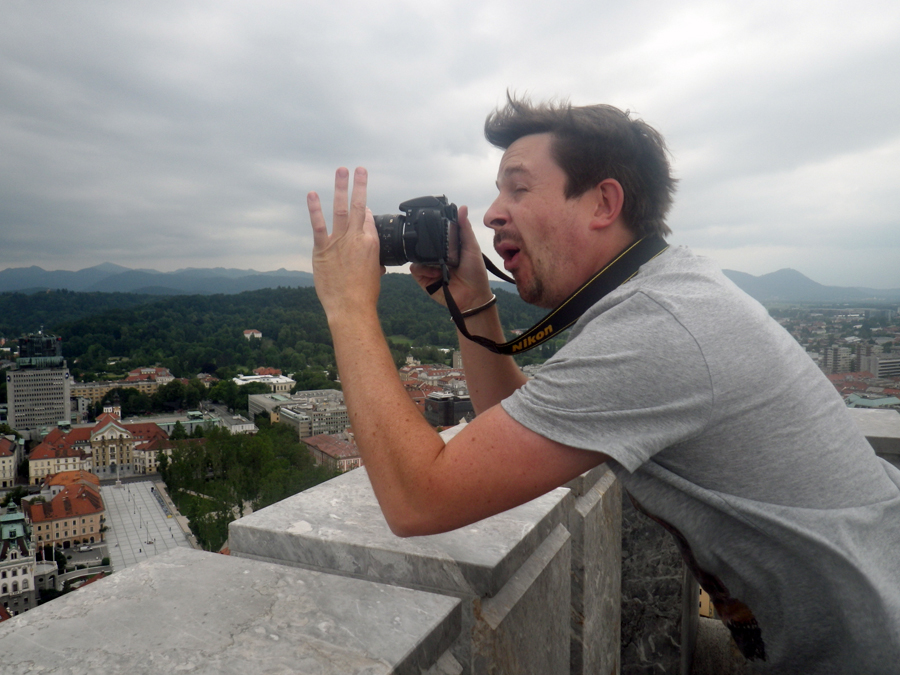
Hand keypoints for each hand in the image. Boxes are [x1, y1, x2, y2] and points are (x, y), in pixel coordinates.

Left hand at [308, 167, 382, 318]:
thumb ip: (371, 256)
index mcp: (371, 243)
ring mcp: (339, 241)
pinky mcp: (322, 249)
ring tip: (341, 170)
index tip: (362, 203)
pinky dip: (315, 209)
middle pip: (359, 206)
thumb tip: (371, 250)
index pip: (367, 219)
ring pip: (340, 209)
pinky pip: (318, 225)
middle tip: (359, 168)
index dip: (364, 210)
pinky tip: (312, 194)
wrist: (351, 307)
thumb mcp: (374, 272)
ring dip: (341, 187)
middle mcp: (357, 238)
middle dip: (359, 185)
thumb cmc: (364, 294)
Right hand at [410, 205, 493, 311]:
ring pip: (416, 255)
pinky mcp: (423, 279)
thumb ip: (464, 228)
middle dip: (425, 243)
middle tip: (435, 245)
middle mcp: (437, 256)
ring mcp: (429, 267)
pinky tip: (436, 274)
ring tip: (440, 264)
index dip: (432, 228)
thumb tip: (462, 207)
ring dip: (427, 259)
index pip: (435, 234)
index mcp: (447, 247)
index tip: (430, 221)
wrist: (472, 297)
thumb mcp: (471, 247)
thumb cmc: (475, 273)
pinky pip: (415, 268)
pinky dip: (424, 269)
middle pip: (423, 243)